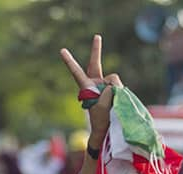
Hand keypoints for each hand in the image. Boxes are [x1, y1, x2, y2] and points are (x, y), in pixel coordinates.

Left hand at [60, 35, 122, 150]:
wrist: (107, 129)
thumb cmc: (102, 119)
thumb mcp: (106, 104)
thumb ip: (111, 89)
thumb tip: (115, 83)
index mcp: (86, 87)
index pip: (76, 72)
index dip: (69, 61)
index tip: (62, 50)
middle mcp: (95, 83)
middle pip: (95, 64)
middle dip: (96, 50)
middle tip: (97, 36)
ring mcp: (105, 85)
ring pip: (113, 79)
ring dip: (116, 90)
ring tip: (112, 104)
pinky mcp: (113, 88)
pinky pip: (119, 85)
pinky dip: (120, 92)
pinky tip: (118, 101)